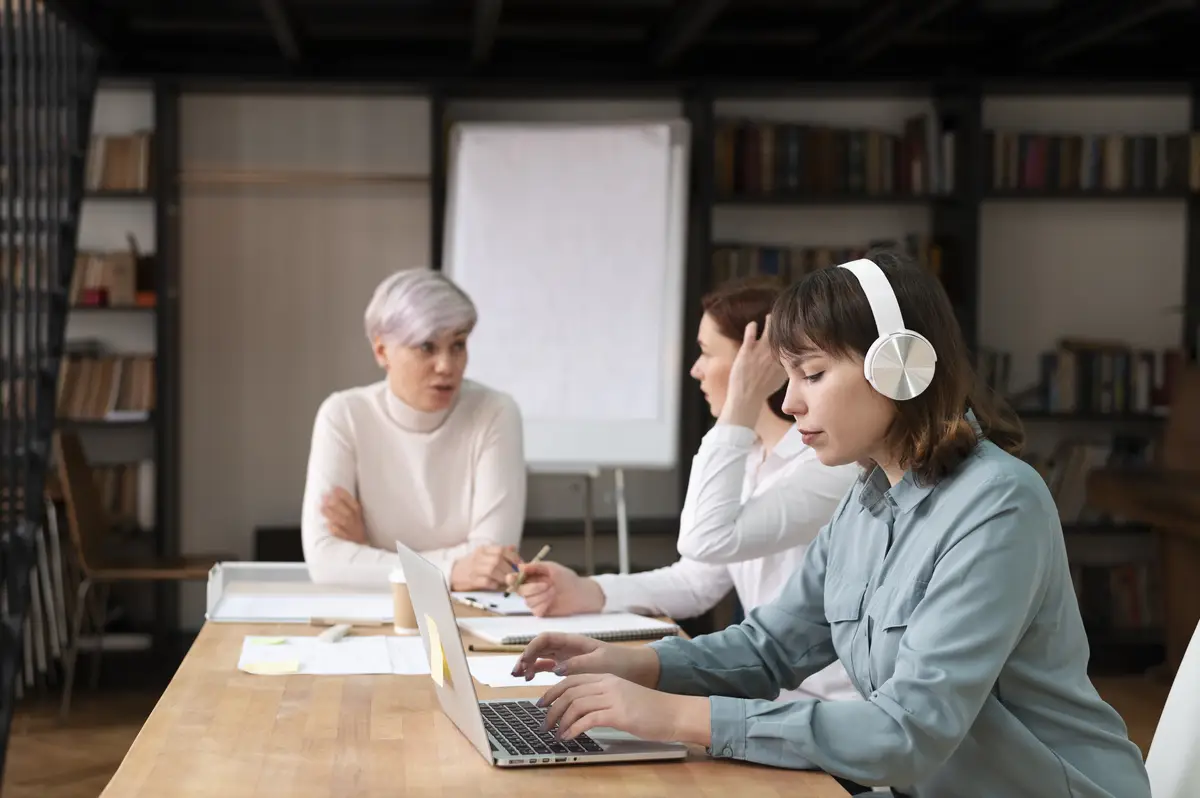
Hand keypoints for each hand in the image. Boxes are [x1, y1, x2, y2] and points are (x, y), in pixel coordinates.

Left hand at [322, 487, 364, 543]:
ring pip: (343, 522)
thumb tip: (334, 492)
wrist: (360, 545)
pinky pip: (341, 535)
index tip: (335, 488)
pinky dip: (335, 529)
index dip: (345, 495)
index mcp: (358, 514)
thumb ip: (347, 505)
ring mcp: (351, 532)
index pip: (353, 503)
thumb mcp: (355, 515)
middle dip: (336, 503)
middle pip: (348, 512)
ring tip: (322, 508)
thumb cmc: (355, 527)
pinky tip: (328, 524)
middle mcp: (356, 522)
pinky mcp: (347, 540)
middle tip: (325, 497)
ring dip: (333, 514)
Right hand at [450, 544, 521, 590]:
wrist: (452, 573)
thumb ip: (499, 552)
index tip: (521, 565)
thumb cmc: (472, 565)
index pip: (501, 550)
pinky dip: (494, 584)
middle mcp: (479, 557)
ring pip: (493, 570)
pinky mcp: (471, 580)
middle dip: (510, 569)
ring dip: (503, 577)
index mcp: (484, 549)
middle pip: (498, 560)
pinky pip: (486, 582)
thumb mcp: (485, 555)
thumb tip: (514, 548)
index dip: (513, 557)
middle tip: (516, 576)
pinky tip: (496, 585)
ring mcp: (474, 569)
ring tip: (508, 581)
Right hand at [504, 561, 604, 616]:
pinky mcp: (541, 611)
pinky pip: (535, 610)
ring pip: (528, 601)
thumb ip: (536, 566)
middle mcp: (531, 589)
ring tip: (554, 592)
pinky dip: (544, 605)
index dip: (512, 579)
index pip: (515, 579)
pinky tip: (552, 601)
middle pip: (520, 591)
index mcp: (531, 577)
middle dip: (533, 588)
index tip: (512, 578)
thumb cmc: (567, 578)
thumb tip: (520, 566)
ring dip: (542, 596)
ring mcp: (535, 601)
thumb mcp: (552, 567)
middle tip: (548, 585)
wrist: (580, 593)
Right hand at [511, 632, 659, 687]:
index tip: (524, 661)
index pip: (546, 638)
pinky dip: (538, 671)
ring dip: (528, 664)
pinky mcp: (570, 669)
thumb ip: (578, 664)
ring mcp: (567, 658)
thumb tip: (556, 669)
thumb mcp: (600, 663)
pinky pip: (548, 667)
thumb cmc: (620, 663)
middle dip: (525, 657)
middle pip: (540, 647)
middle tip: (516, 672)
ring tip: (519, 676)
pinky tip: (531, 679)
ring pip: (541, 657)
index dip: (532, 647)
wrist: (636, 670)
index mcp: (574, 641)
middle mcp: (568, 648)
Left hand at [538, 674, 710, 746]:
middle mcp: (608, 684)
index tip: (543, 703)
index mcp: (607, 678)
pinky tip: (569, 737)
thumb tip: (581, 710)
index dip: (553, 691)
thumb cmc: (651, 709)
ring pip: (575, 704)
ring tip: (555, 734)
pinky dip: (574, 729)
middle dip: (552, 708)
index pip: (572, 679)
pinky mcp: (619, 714)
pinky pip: (588, 719)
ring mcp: (613, 698)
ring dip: (560, 721)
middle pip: (569, 691)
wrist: (675, 712)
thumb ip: (603, 698)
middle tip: (543, 723)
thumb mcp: (624, 696)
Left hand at [719, 316, 786, 427]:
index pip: (795, 339)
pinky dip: (752, 326)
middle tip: (782, 319)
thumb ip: (790, 366)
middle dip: (785, 321)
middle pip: (785, 328)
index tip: (794, 327)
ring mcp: (762, 349)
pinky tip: (752, 326)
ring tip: (770, 318)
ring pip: (770, 324)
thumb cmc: (763, 389)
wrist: (746, 397)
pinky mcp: (747, 349)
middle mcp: (776, 352)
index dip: (795, 332)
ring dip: (770, 319)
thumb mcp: (782, 378)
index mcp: (787, 358)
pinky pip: (751, 329)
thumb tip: (795, 358)